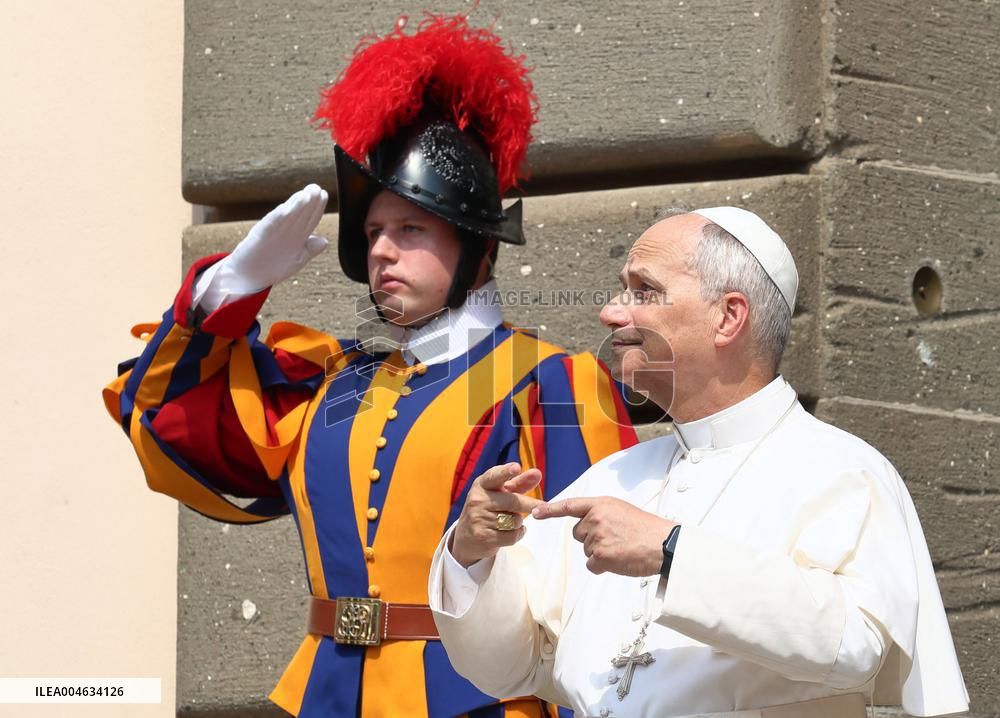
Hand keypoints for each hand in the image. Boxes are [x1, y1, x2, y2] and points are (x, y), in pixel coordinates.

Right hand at [217, 184, 328, 292]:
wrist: (247, 277)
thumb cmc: (271, 266)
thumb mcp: (296, 260)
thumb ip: (309, 249)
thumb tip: (325, 241)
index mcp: (295, 236)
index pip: (309, 219)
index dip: (317, 207)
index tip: (323, 194)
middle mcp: (284, 232)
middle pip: (299, 215)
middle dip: (308, 201)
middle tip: (315, 187)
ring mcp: (272, 233)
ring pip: (286, 218)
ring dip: (295, 206)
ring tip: (305, 194)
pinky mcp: (259, 237)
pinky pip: (269, 227)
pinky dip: (277, 218)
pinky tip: (285, 209)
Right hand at [450, 463, 544, 567]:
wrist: (467, 536)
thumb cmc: (488, 508)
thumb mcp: (500, 493)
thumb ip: (519, 483)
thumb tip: (537, 473)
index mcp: (482, 484)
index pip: (495, 476)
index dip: (506, 471)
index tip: (516, 467)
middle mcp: (477, 500)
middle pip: (513, 501)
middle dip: (529, 505)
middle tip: (544, 506)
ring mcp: (478, 518)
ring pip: (514, 520)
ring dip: (518, 522)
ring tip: (510, 521)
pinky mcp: (483, 536)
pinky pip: (512, 536)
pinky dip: (518, 534)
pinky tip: (512, 532)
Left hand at [532, 497, 675, 576]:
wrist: (664, 544)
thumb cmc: (646, 529)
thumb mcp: (622, 510)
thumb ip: (602, 514)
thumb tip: (586, 526)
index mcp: (601, 504)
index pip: (570, 505)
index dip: (551, 509)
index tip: (536, 512)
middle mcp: (596, 518)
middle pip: (578, 534)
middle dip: (591, 539)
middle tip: (616, 539)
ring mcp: (597, 536)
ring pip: (586, 550)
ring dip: (600, 553)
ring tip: (622, 549)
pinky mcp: (601, 555)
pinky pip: (592, 565)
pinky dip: (603, 567)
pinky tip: (620, 560)